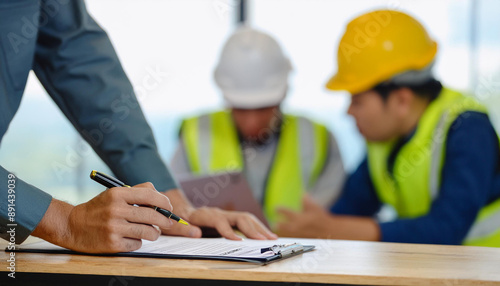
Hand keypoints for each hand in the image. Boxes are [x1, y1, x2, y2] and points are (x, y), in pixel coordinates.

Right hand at [33, 182, 174, 252]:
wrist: (72, 225)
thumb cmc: (98, 209)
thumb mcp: (115, 194)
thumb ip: (138, 192)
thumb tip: (162, 199)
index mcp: (117, 194)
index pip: (150, 195)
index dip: (164, 202)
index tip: (169, 207)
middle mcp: (116, 210)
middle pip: (152, 215)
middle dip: (165, 220)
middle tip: (168, 222)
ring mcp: (114, 228)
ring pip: (148, 232)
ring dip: (154, 233)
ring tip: (152, 232)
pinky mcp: (112, 244)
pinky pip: (137, 243)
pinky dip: (138, 241)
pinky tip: (131, 237)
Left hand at [159, 189, 277, 239]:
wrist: (179, 210)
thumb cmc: (177, 220)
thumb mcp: (175, 225)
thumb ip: (184, 229)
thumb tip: (197, 234)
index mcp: (204, 214)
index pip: (219, 220)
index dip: (229, 230)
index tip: (238, 241)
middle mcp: (217, 212)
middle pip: (238, 217)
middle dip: (252, 229)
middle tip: (264, 240)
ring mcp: (225, 214)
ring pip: (246, 218)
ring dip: (259, 228)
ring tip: (272, 238)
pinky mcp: (229, 218)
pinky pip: (246, 221)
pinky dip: (258, 228)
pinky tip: (266, 235)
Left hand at [276, 195, 380, 240]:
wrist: (332, 232)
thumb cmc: (323, 218)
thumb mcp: (315, 207)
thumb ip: (307, 201)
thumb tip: (303, 194)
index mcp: (300, 218)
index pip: (287, 213)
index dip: (280, 210)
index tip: (275, 208)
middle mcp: (299, 227)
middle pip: (284, 226)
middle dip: (279, 224)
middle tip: (273, 223)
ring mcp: (300, 234)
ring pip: (289, 232)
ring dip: (283, 230)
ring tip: (277, 228)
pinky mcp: (303, 238)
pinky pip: (294, 236)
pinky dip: (290, 234)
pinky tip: (289, 233)